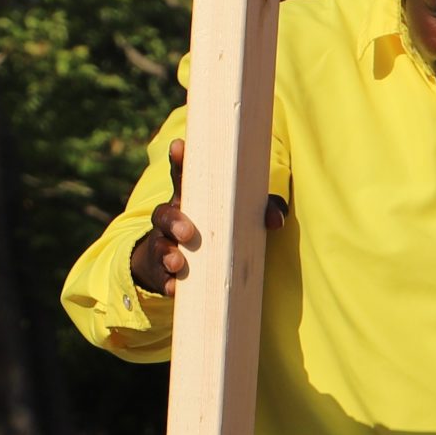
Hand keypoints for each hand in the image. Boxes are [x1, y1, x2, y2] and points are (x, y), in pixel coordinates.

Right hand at [129, 137, 288, 295]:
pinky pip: (161, 277)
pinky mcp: (161, 272)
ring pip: (159, 245)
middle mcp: (172, 219)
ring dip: (167, 253)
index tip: (180, 146)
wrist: (185, 262)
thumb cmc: (218, 227)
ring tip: (179, 263)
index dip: (180, 160)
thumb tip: (277, 220)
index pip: (182, 176)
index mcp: (191, 199)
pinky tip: (175, 289)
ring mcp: (163, 244)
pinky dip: (168, 283)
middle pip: (164, 213)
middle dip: (174, 221)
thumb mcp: (239, 215)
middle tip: (189, 232)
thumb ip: (261, 210)